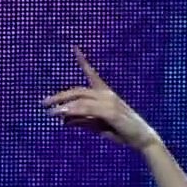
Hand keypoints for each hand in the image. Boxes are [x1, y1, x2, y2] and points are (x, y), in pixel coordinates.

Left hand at [43, 48, 160, 151]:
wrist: (142, 139)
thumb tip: (64, 120)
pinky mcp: (111, 112)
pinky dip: (75, 111)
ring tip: (49, 112)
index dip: (83, 61)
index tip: (74, 48)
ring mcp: (109, 102)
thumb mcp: (98, 126)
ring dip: (63, 106)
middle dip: (60, 96)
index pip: (91, 73)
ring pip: (81, 100)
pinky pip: (88, 110)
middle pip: (78, 91)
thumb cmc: (121, 132)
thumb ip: (82, 121)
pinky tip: (63, 115)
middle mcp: (106, 94)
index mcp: (105, 94)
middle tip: (44, 102)